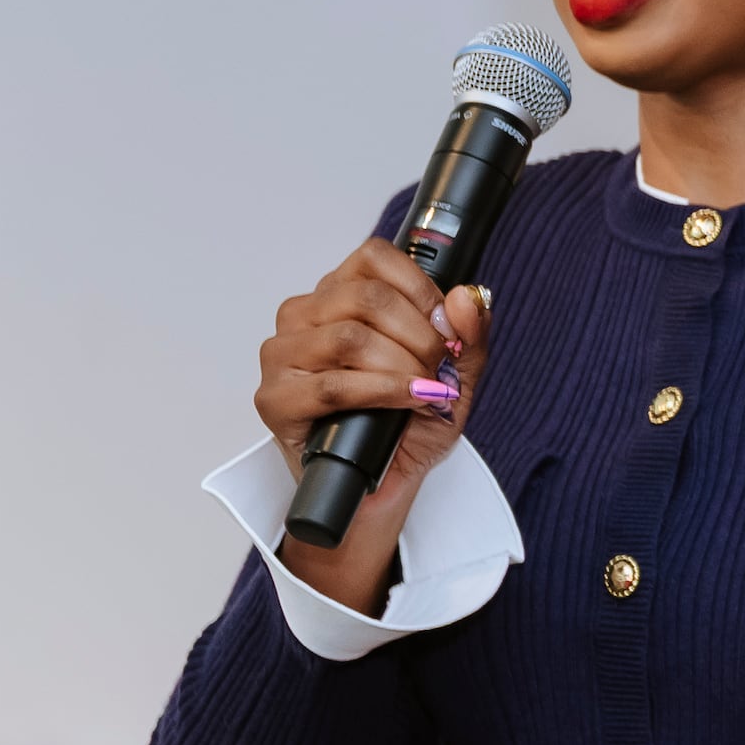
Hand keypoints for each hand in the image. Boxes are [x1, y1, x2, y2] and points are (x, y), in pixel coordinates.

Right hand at [253, 240, 492, 612]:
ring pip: (348, 337)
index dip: (422, 291)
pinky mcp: (274, 399)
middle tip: (440, 370)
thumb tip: (468, 297)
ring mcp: (282, 355)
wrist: (383, 487)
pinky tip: (410, 401)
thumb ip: (470, 334)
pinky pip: (331, 385)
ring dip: (402, 367)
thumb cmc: (409, 425)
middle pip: (366, 298)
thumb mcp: (456, 374)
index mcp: (341, 293)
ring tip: (425, 392)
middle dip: (421, 337)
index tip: (447, 330)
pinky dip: (383, 392)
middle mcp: (305, 316)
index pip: (375, 257)